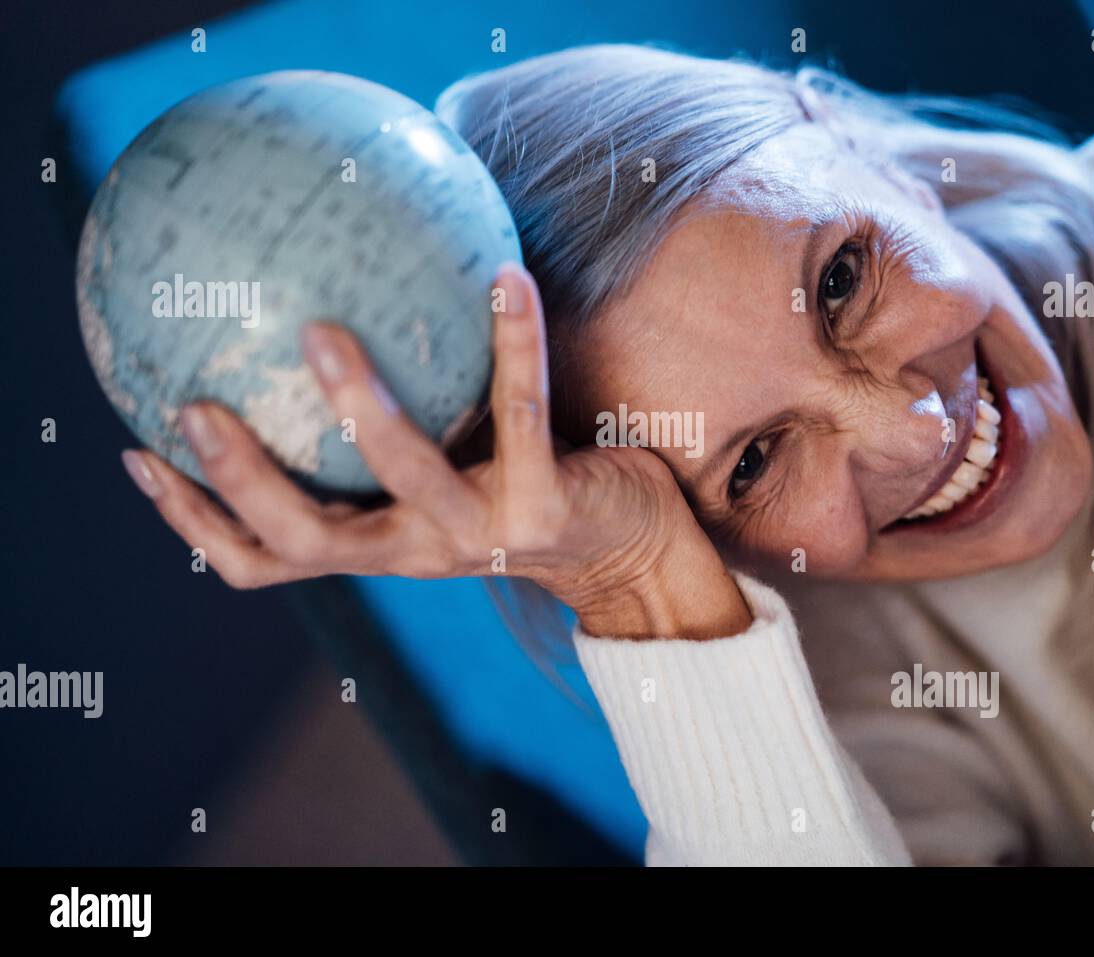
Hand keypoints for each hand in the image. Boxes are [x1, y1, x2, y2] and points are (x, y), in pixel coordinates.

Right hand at [120, 264, 751, 639]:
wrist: (635, 551)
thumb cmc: (528, 491)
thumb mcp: (449, 468)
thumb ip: (393, 429)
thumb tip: (329, 324)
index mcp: (379, 543)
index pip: (266, 557)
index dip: (197, 522)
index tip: (140, 456)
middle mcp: (416, 551)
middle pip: (305, 539)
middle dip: (243, 482)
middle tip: (194, 407)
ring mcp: (481, 534)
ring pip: (403, 475)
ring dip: (357, 406)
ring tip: (320, 333)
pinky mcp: (547, 506)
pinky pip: (521, 410)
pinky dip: (511, 341)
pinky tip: (504, 275)